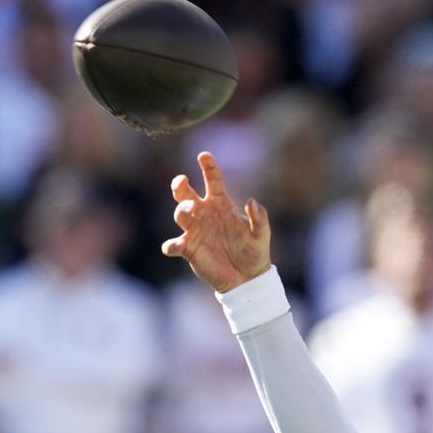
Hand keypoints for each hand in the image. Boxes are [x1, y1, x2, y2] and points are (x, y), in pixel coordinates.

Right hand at [161, 151, 270, 292]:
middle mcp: (204, 214)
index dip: (208, 166)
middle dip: (180, 185)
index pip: (213, 180)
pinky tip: (176, 246)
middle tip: (182, 181)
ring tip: (189, 210)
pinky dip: (171, 245)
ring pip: (179, 214)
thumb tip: (251, 202)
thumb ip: (259, 217)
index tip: (204, 155)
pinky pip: (173, 245)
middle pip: (186, 193)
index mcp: (221, 204)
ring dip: (181, 210)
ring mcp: (195, 231)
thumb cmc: (254, 251)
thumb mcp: (261, 233)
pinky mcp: (188, 249)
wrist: (246, 278)